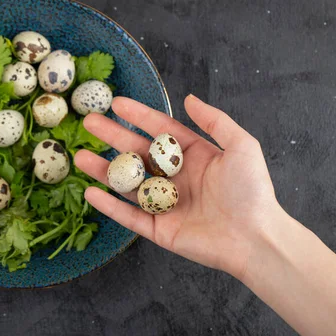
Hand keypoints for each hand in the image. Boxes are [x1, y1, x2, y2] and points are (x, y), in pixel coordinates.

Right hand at [74, 94, 280, 278]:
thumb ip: (214, 121)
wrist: (255, 237)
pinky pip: (129, 216)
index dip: (139, 116)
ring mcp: (165, 203)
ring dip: (104, 171)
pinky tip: (91, 192)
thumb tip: (189, 98)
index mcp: (194, 156)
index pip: (160, 130)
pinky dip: (109, 206)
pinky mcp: (159, 229)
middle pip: (137, 153)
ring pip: (128, 184)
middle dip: (113, 138)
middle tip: (90, 123)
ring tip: (80, 157)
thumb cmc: (251, 190)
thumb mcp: (240, 145)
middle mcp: (176, 178)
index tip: (117, 103)